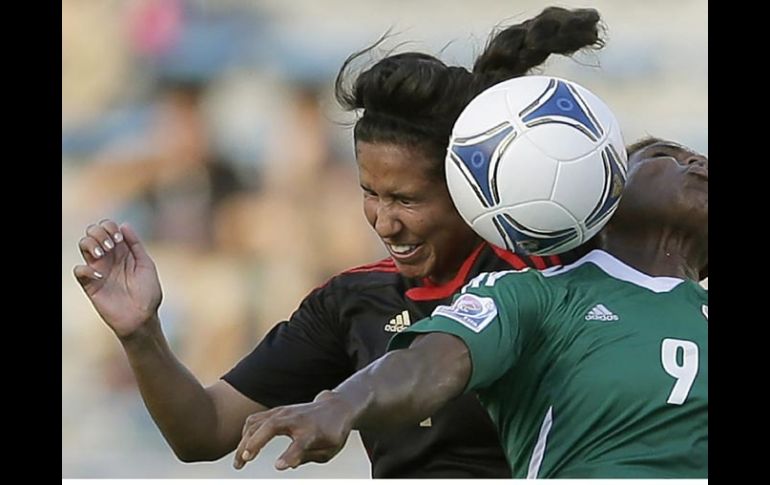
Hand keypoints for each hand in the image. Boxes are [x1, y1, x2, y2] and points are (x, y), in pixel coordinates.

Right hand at [73, 219, 161, 338]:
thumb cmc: (148, 293)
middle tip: (112, 245)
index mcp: (122, 251)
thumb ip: (136, 245)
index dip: (110, 227)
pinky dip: (86, 269)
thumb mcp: (146, 265)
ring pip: (83, 244)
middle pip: (93, 232)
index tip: (119, 238)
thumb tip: (125, 225)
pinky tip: (100, 276)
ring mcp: (98, 269)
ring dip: (91, 243)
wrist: (142, 317)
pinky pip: (78, 270)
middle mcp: (109, 257)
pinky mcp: (90, 284)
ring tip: (104, 253)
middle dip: (100, 232)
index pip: (107, 228)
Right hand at [233, 391, 354, 470]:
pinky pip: (255, 420)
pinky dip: (246, 433)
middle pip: (270, 427)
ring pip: (258, 422)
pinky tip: (244, 448)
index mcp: (313, 433)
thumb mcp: (328, 451)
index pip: (300, 445)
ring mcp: (285, 412)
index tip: (279, 466)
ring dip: (244, 441)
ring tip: (239, 462)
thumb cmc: (333, 432)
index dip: (290, 455)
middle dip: (254, 443)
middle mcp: (297, 419)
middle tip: (243, 462)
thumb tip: (287, 464)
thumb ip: (308, 457)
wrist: (336, 408)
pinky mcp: (277, 411)